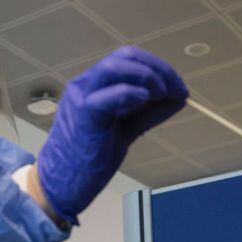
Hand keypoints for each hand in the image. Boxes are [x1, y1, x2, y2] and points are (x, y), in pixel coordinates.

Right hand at [36, 46, 188, 222]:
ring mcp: (82, 98)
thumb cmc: (90, 160)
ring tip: (162, 96)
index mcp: (95, 85)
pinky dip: (132, 93)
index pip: (128, 59)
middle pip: (124, 56)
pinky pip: (108, 96)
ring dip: (147, 77)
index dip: (158, 67)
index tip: (180, 88)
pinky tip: (146, 101)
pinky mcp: (84, 117)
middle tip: (177, 89)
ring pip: (114, 67)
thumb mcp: (126, 129)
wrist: (61, 185)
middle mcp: (86, 84)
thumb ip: (149, 112)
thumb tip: (180, 97)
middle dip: (158, 68)